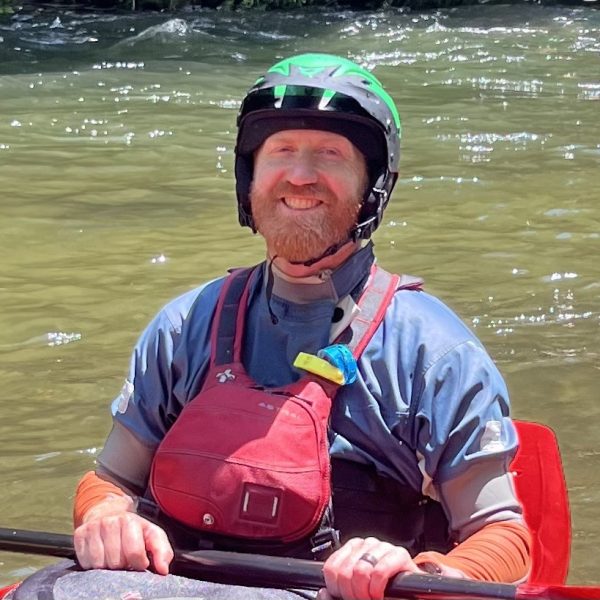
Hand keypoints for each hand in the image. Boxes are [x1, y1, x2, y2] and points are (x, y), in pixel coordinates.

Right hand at [73, 506, 172, 574]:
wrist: (108, 512)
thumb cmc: (132, 529)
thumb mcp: (152, 535)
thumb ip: (162, 551)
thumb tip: (163, 569)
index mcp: (130, 521)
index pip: (134, 553)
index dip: (139, 563)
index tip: (140, 561)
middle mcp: (110, 522)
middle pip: (115, 561)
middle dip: (122, 564)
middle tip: (124, 557)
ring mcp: (93, 527)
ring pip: (99, 564)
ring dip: (108, 566)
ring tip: (113, 557)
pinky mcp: (79, 534)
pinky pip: (85, 563)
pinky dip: (93, 565)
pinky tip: (101, 556)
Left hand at [318, 537, 463, 599]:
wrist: (413, 595)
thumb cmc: (384, 594)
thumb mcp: (357, 593)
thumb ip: (337, 594)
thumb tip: (322, 593)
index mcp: (351, 551)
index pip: (332, 568)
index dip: (337, 590)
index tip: (347, 599)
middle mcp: (365, 545)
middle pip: (344, 571)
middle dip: (352, 594)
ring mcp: (383, 547)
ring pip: (359, 571)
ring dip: (365, 594)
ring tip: (372, 599)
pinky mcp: (400, 554)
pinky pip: (379, 571)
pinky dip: (377, 588)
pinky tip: (381, 595)